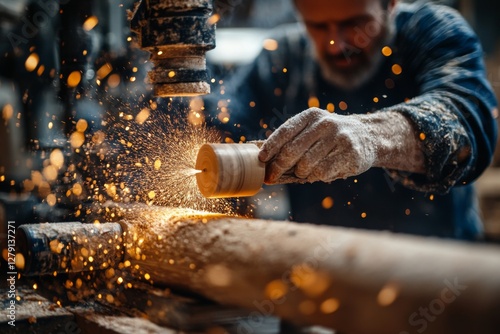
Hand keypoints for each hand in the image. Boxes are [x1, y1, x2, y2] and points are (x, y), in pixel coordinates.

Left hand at [258, 108, 376, 183]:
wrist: (368, 136)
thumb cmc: (331, 137)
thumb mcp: (313, 130)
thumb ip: (292, 140)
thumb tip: (265, 160)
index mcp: (311, 116)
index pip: (284, 132)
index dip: (270, 147)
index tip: (261, 160)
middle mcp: (324, 123)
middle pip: (291, 151)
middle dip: (278, 167)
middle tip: (271, 177)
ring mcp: (338, 138)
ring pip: (305, 165)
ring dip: (300, 173)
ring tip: (304, 172)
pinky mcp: (350, 153)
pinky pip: (322, 172)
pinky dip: (316, 177)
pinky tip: (320, 173)